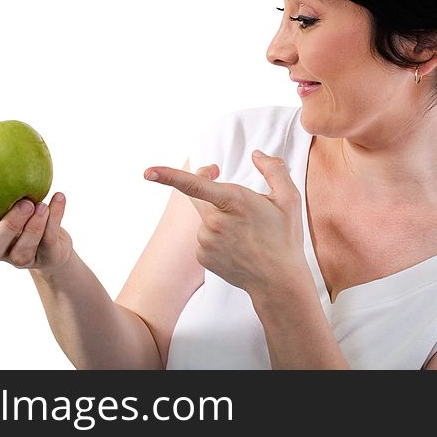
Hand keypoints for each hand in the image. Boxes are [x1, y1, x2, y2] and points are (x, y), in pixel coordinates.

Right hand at [0, 192, 72, 275]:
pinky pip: (49, 240)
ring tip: (41, 204)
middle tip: (23, 204)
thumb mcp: (6, 195)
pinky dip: (55, 217)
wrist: (55, 241)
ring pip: (22, 250)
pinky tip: (59, 197)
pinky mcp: (46, 259)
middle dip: (7, 228)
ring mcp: (20, 259)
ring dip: (34, 226)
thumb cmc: (23, 211)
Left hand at [143, 150, 308, 297]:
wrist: (278, 281)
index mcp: (233, 202)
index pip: (195, 185)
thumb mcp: (288, 198)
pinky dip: (217, 236)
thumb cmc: (285, 237)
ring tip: (244, 231)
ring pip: (204, 218)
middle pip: (198, 195)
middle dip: (208, 186)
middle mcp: (214, 222)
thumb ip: (273, 169)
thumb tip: (257, 155)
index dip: (168, 176)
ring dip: (218, 217)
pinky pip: (204, 237)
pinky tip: (237, 246)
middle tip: (222, 182)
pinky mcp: (202, 256)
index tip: (148, 171)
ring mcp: (206, 241)